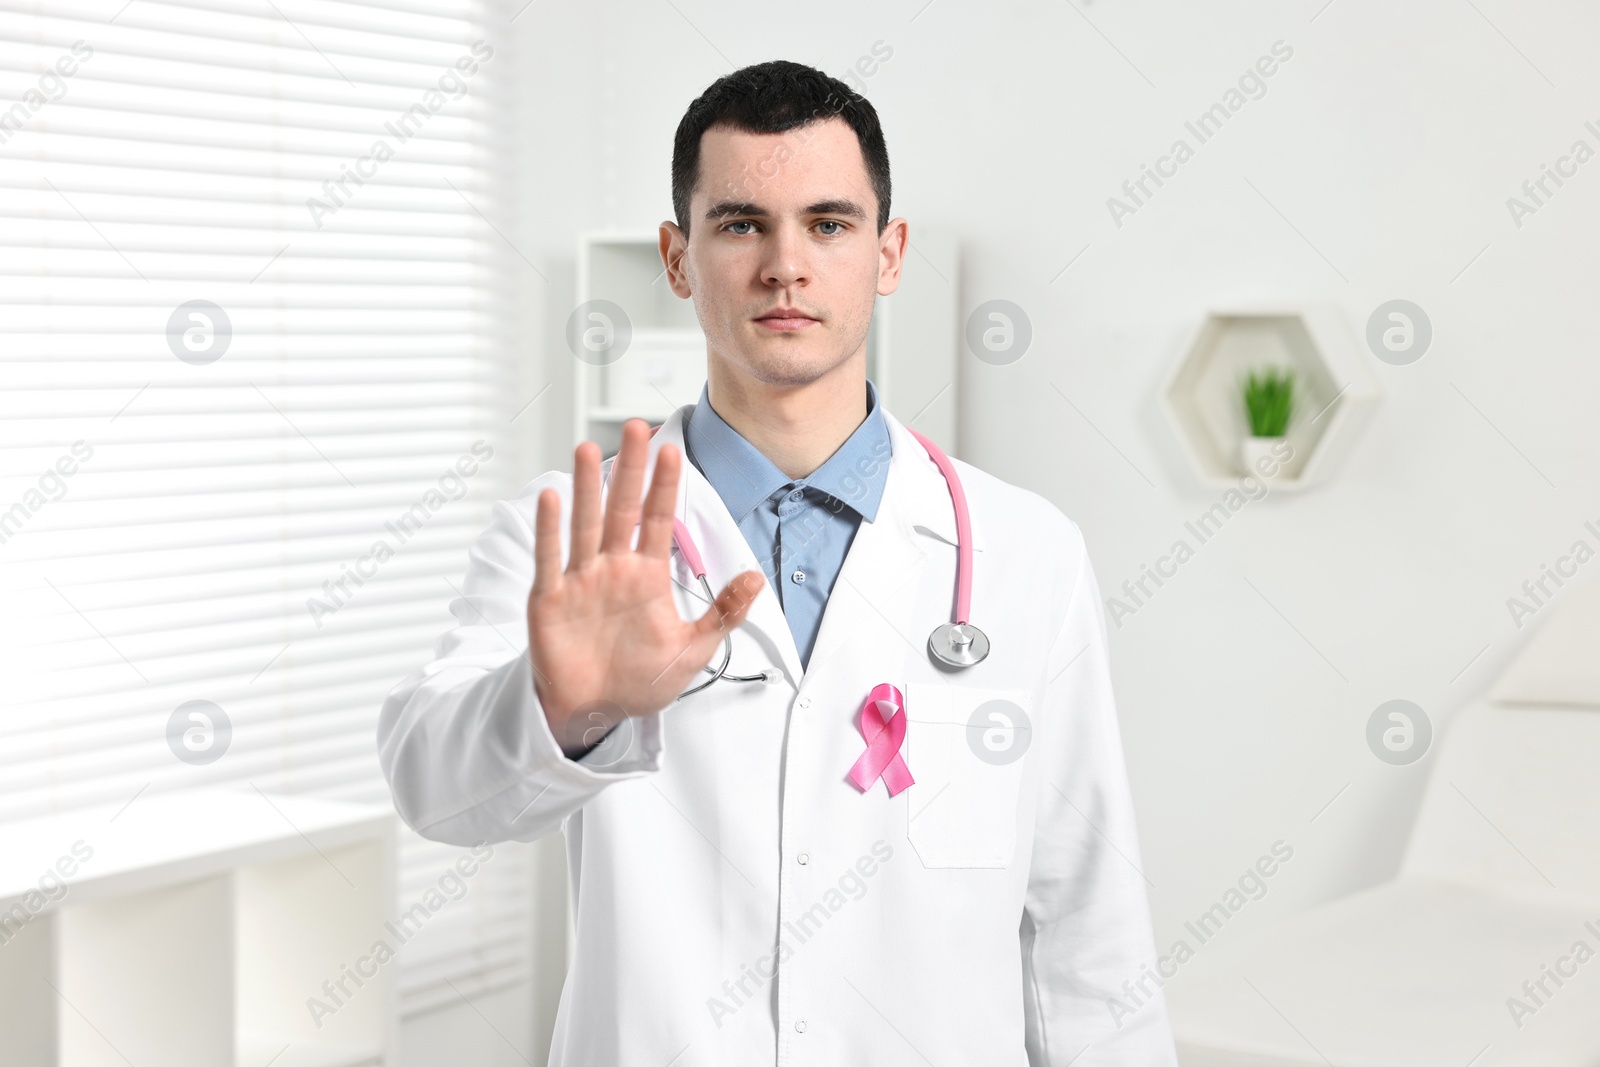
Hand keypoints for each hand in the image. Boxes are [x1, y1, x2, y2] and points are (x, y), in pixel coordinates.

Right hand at [528, 419, 765, 758]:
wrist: (594, 712)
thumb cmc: (638, 681)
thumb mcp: (692, 649)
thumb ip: (723, 613)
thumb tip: (756, 578)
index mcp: (646, 577)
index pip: (658, 521)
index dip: (666, 487)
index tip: (674, 451)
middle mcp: (612, 569)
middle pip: (621, 509)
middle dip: (629, 470)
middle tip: (634, 427)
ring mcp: (580, 580)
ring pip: (585, 524)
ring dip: (587, 488)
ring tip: (589, 450)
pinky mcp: (550, 599)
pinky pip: (550, 558)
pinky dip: (550, 530)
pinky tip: (553, 498)